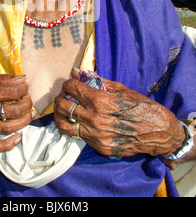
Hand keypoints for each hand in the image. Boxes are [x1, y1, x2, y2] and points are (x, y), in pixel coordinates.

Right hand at [0, 74, 33, 152]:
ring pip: (9, 128)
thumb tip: (22, 79)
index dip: (23, 89)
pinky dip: (8, 145)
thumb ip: (3, 79)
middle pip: (14, 110)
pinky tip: (18, 137)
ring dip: (24, 121)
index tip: (25, 87)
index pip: (12, 92)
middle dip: (27, 104)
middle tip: (28, 99)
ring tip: (30, 114)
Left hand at [54, 69, 185, 157]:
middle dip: (60, 98)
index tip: (70, 83)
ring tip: (63, 110)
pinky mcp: (99, 146)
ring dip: (60, 116)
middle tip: (65, 96)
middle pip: (63, 106)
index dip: (68, 83)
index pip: (72, 88)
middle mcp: (94, 118)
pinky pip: (79, 136)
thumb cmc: (140, 106)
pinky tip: (79, 121)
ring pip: (64, 125)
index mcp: (100, 100)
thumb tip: (77, 71)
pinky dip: (75, 127)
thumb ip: (96, 81)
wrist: (158, 132)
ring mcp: (95, 135)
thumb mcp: (120, 89)